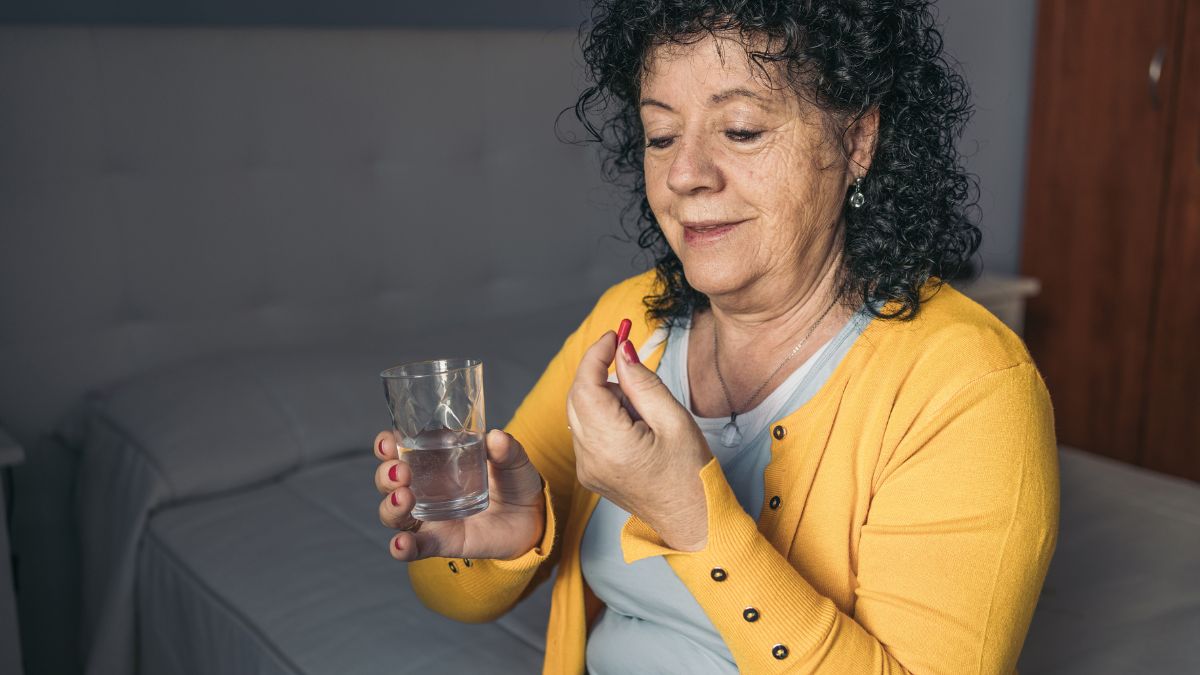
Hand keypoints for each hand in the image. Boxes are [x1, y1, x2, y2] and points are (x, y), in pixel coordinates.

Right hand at [374, 429, 544, 561]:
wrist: (531, 518)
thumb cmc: (514, 482)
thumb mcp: (514, 461)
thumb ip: (507, 450)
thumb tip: (496, 438)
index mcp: (433, 461)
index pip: (397, 450)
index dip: (385, 446)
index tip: (388, 442)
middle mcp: (423, 489)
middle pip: (388, 482)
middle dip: (386, 476)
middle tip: (402, 471)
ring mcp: (429, 517)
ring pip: (393, 514)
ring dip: (391, 506)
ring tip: (404, 497)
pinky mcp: (440, 542)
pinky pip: (414, 547)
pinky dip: (402, 547)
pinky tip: (401, 544)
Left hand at [567, 330, 712, 550]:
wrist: (692, 521)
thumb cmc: (691, 474)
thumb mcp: (674, 419)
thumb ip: (642, 382)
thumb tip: (622, 352)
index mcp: (611, 445)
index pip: (585, 385)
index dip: (597, 354)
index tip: (615, 335)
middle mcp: (589, 458)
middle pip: (577, 396)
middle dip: (602, 375)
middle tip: (634, 370)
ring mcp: (586, 469)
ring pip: (581, 413)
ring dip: (606, 399)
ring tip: (644, 414)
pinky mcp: (589, 473)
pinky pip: (587, 431)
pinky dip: (606, 418)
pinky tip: (635, 429)